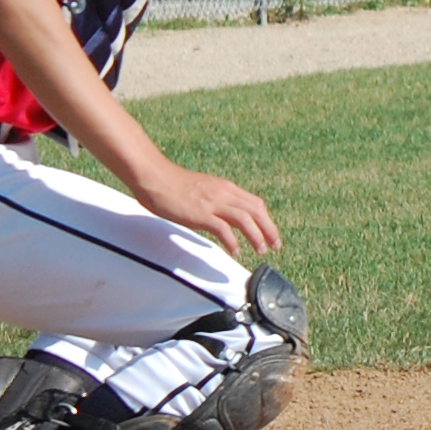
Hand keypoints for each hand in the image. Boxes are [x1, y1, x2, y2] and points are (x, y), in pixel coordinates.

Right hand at [130, 158, 280, 255]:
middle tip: (275, 245)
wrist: (155, 178)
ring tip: (261, 250)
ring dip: (256, 236)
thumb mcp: (204, 191)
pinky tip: (235, 251)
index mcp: (226, 188)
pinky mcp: (200, 213)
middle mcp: (224, 193)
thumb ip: (217, 200)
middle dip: (269, 229)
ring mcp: (213, 203)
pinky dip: (233, 241)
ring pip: (245, 219)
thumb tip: (225, 217)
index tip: (271, 234)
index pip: (255, 203)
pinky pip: (223, 228)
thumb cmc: (174, 186)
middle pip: (256, 211)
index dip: (266, 220)